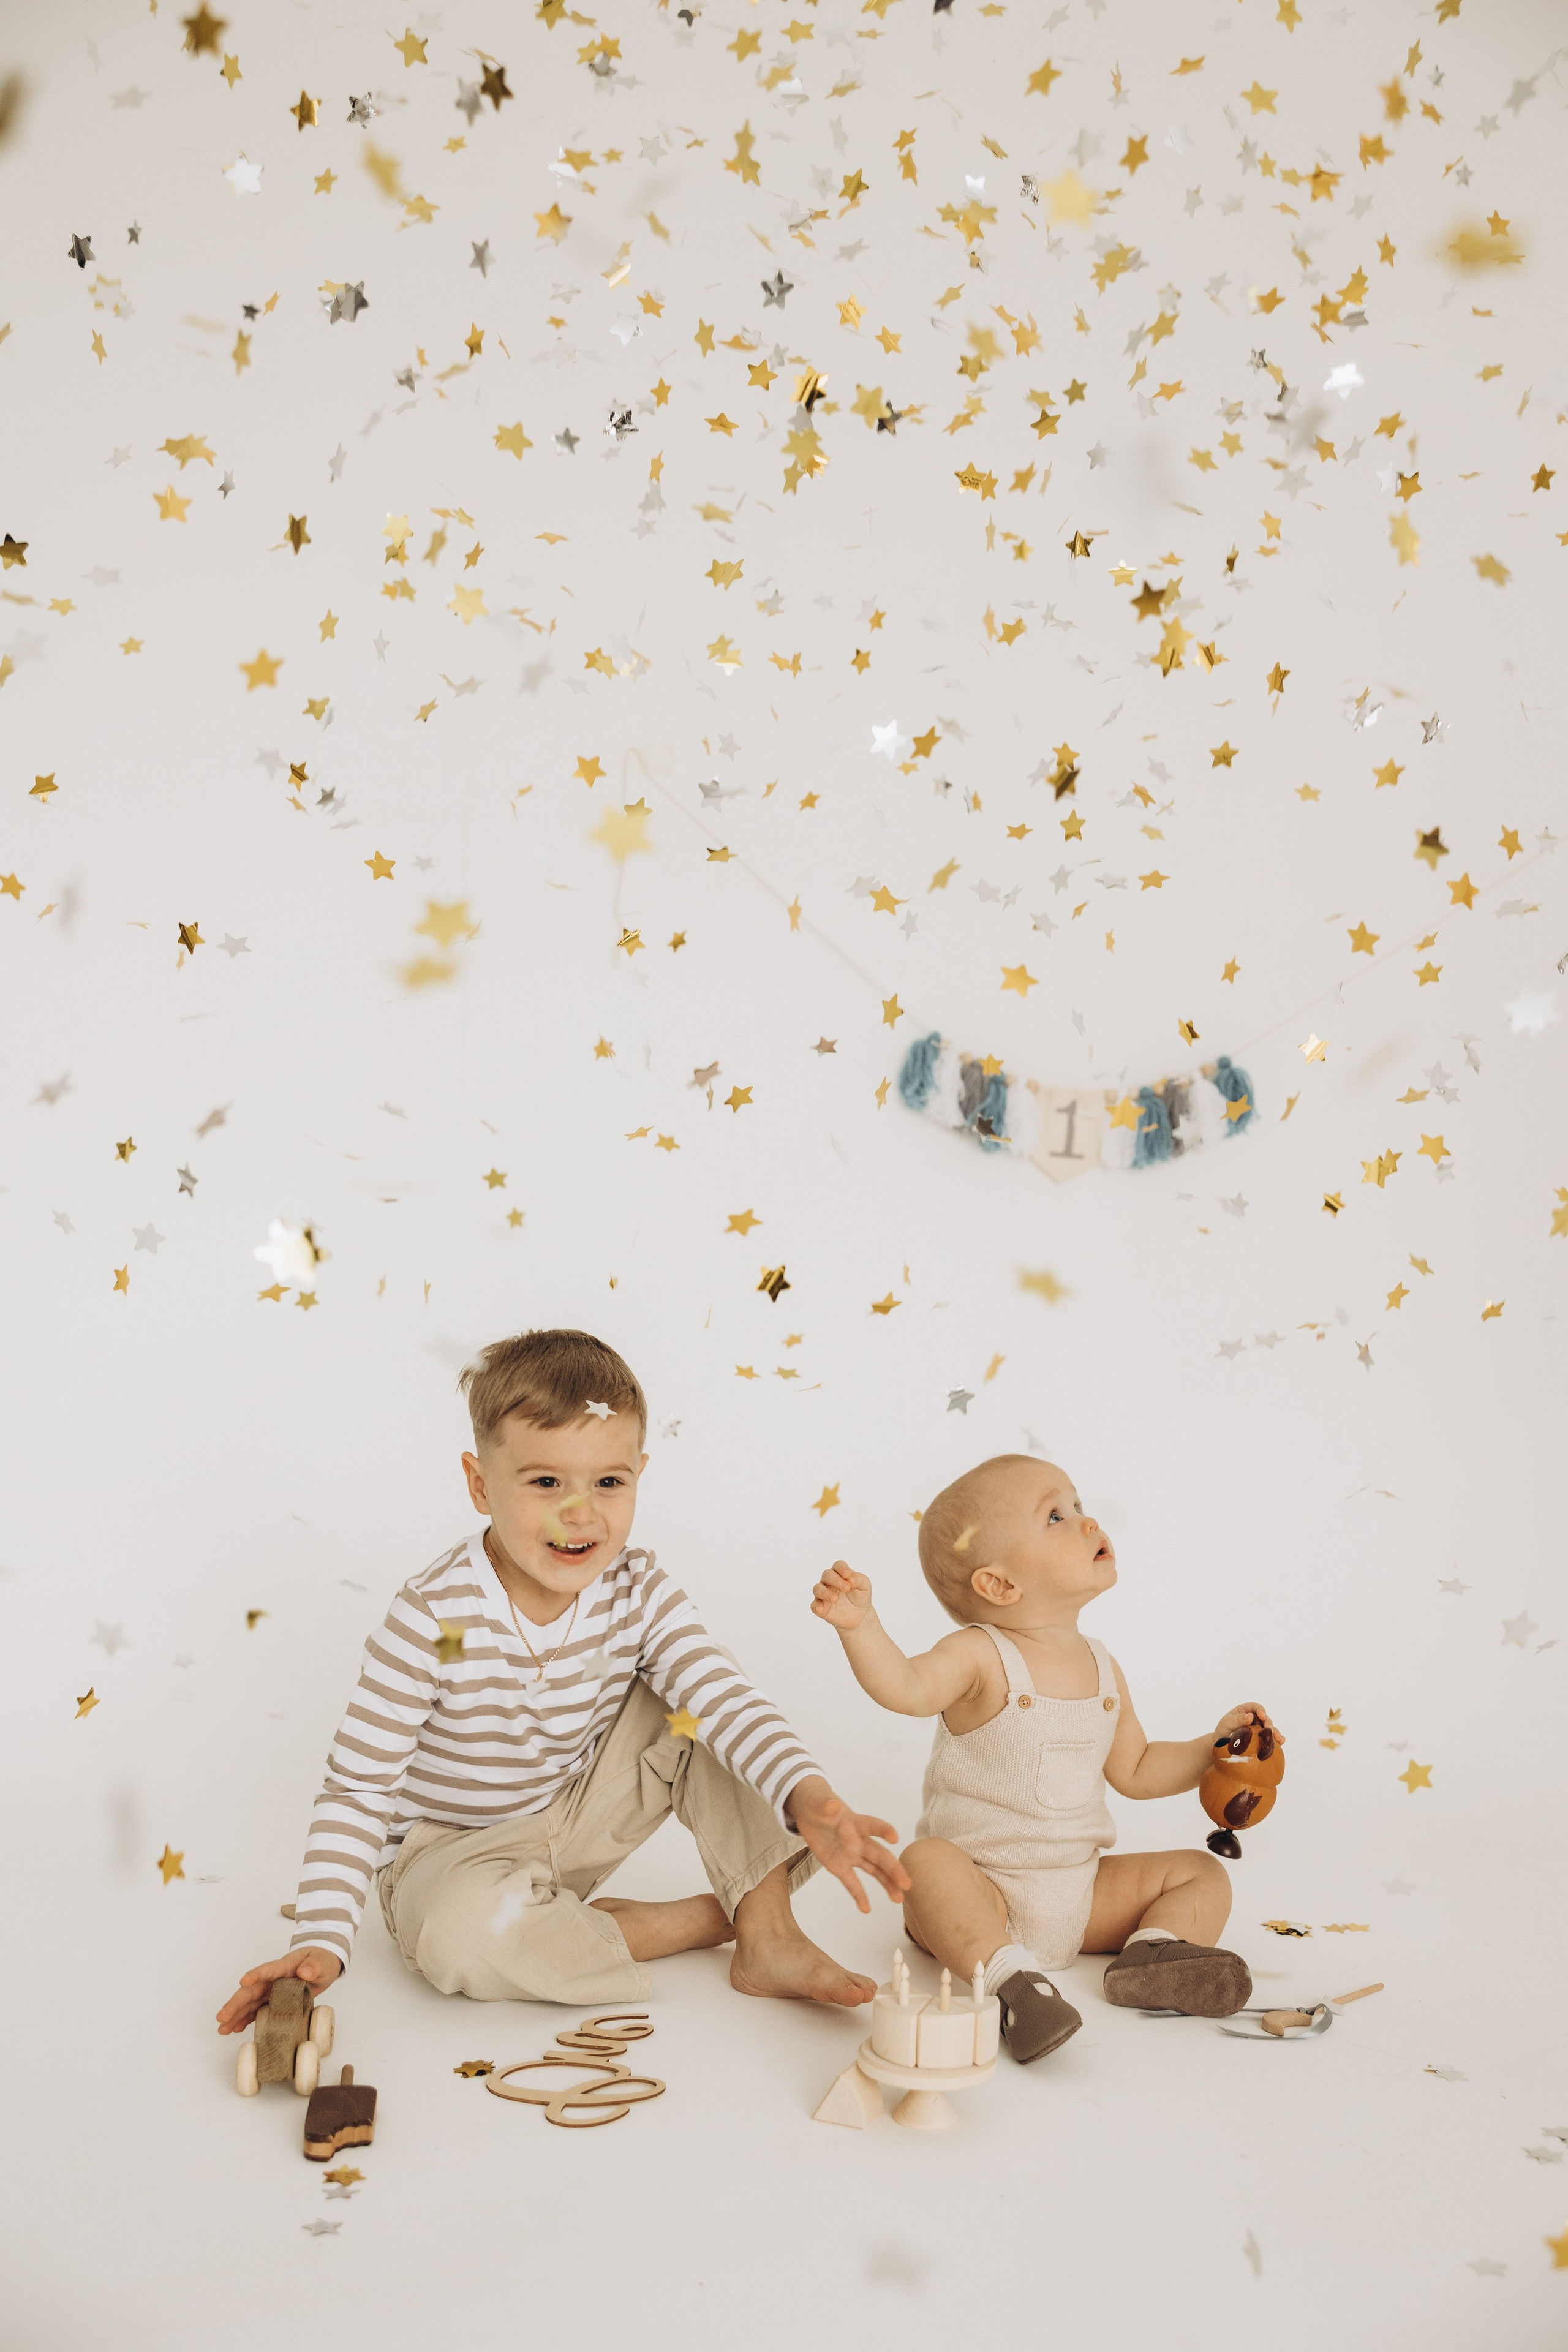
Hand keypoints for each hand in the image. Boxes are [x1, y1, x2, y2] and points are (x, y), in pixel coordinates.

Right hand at [216, 1946, 341, 2035]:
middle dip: (235, 2003)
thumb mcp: (322, 1962)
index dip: (255, 1975)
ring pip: (249, 2002)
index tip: (243, 1981)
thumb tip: (304, 1972)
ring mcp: (271, 1990)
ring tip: (222, 2029)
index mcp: (283, 1966)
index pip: (268, 1970)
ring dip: (235, 2014)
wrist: (322, 1963)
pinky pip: (256, 2009)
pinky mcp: (272, 1999)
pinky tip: (234, 2028)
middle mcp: (272, 1979)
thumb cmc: (321, 1960)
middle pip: (251, 1990)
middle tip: (221, 2017)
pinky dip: (245, 2018)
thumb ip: (314, 1967)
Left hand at [786, 1775, 911, 1913]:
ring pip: (873, 1870)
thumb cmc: (817, 1802)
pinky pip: (851, 1882)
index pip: (871, 1825)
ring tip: (898, 1898)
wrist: (810, 1811)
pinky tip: (866, 1909)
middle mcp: (857, 1840)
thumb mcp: (817, 1802)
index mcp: (854, 1821)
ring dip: (886, 1883)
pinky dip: (859, 1895)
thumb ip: (824, 1805)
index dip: (882, 1830)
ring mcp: (850, 1854)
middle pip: (879, 1854)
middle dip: (893, 1868)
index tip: (894, 1837)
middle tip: (907, 1884)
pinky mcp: (839, 1866)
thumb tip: (833, 1805)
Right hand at [810, 1560, 873, 1634]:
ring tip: (834, 1599)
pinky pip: (814, 1606)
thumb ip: (859, 1579)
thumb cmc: (860, 1596)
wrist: (860, 1615)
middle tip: (846, 1588)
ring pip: (817, 1589)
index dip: (842, 1568)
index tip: (848, 1575)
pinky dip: (816, 1607)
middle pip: (826, 1575)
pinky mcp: (821, 1608)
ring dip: (824, 1592)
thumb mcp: (864, 1586)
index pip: (838, 1566)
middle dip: (835, 1580)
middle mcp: (829, 1582)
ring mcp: (823, 1594)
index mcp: (840, 1573)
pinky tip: (820, 1609)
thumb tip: (850, 1579)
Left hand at [1212, 1701, 1284, 1745]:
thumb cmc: (1222, 1731)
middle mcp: (1253, 1719)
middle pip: (1264, 1718)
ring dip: (1275, 1732)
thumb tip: (1250, 1716)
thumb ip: (1238, 1719)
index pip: (1255, 1707)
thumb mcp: (1227, 1723)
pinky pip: (1269, 1737)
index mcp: (1244, 1711)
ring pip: (1269, 1728)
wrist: (1221, 1746)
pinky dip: (1276, 1739)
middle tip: (1269, 1730)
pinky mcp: (1260, 1738)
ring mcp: (1257, 1729)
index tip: (1262, 1716)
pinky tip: (1281, 1742)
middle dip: (1268, 1723)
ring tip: (1278, 1738)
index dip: (1260, 1710)